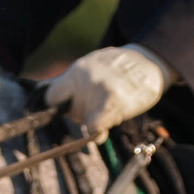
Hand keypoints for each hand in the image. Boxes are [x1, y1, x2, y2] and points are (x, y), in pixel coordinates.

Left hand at [45, 45, 174, 137]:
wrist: (150, 62)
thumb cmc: (119, 69)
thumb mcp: (93, 66)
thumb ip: (72, 81)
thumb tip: (43, 90)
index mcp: (76, 70)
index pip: (50, 96)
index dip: (56, 108)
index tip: (65, 111)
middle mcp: (84, 77)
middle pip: (69, 111)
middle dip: (79, 114)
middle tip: (96, 108)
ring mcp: (98, 88)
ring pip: (83, 120)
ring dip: (94, 120)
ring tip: (110, 109)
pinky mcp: (114, 100)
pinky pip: (94, 126)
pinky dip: (97, 131)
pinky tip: (104, 129)